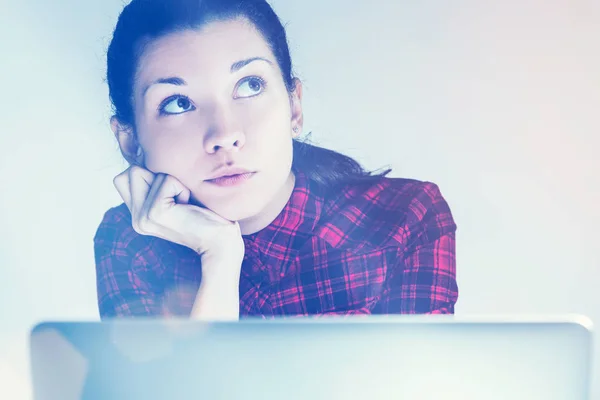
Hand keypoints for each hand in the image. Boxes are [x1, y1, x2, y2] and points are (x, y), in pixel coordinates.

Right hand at [113, 166, 244, 269]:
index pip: (124, 177)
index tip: (171, 195)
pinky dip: (182, 189)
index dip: (150, 176)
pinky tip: (188, 207)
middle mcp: (136, 219)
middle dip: (161, 178)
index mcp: (137, 216)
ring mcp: (143, 218)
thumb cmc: (204, 215)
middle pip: (132, 171)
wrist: (219, 241)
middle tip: (179, 200)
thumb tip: (142, 155)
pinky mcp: (155, 213)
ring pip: (150, 172)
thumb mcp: (173, 197)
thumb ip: (153, 184)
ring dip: (175, 183)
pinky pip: (167, 181)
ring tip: (185, 204)